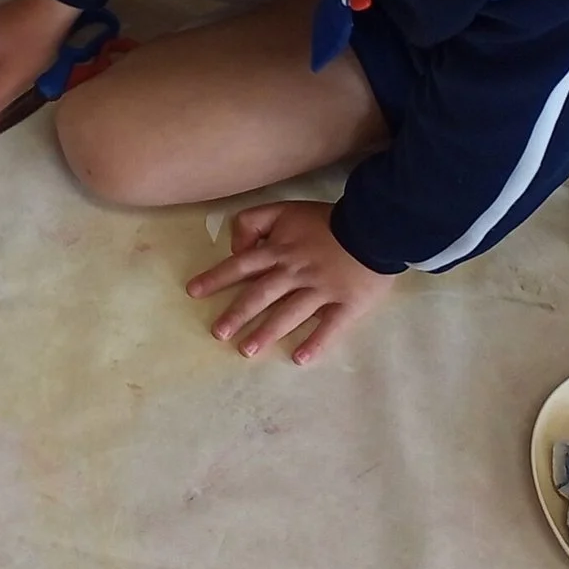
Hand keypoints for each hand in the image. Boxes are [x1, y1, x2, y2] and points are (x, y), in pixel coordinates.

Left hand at [186, 200, 393, 364]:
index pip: (240, 265)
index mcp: (279, 250)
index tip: (194, 292)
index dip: (215, 278)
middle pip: (260, 295)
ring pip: (289, 314)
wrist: (375, 226)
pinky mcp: (347, 304)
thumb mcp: (284, 209)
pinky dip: (316, 343)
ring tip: (246, 351)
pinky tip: (300, 359)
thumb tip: (237, 248)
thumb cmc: (326, 220)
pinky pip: (330, 327)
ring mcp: (321, 290)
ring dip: (266, 333)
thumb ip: (254, 223)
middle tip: (218, 333)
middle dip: (236, 314)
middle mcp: (295, 272)